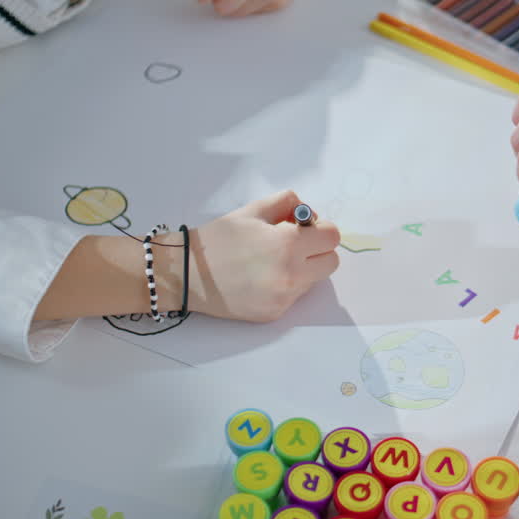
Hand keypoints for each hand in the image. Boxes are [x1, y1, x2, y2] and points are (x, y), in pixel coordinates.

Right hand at [182, 190, 338, 321]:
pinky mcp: (275, 314)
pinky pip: (294, 296)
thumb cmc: (218, 239)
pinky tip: (261, 278)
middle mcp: (291, 274)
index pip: (332, 236)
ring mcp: (284, 298)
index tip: (304, 227)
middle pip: (331, 262)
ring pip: (314, 280)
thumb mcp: (253, 210)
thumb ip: (287, 204)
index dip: (320, 228)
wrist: (187, 275)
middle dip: (318, 250)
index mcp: (288, 244)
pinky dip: (286, 285)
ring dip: (303, 268)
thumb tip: (308, 215)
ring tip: (272, 261)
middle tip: (294, 244)